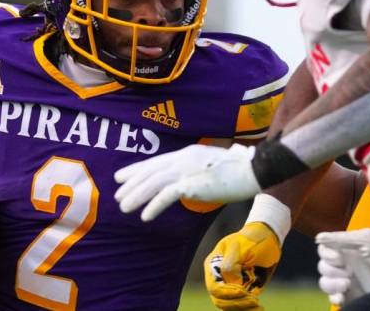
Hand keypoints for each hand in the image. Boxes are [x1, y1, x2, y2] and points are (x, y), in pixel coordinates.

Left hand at [114, 144, 260, 220]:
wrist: (253, 170)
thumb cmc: (236, 169)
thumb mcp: (208, 166)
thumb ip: (193, 171)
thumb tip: (183, 183)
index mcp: (185, 154)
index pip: (155, 162)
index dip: (135, 169)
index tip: (120, 177)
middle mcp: (182, 159)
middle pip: (150, 172)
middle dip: (131, 184)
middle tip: (116, 195)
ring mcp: (186, 171)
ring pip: (153, 183)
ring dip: (136, 196)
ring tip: (123, 207)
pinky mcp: (193, 184)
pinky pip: (167, 196)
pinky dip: (154, 206)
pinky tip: (145, 216)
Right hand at [204, 222, 280, 310]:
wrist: (268, 238)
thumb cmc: (252, 239)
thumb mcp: (241, 247)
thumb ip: (230, 265)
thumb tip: (231, 284)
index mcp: (213, 265)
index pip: (214, 287)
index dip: (227, 293)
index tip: (244, 291)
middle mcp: (219, 278)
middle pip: (219, 300)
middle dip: (236, 303)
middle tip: (254, 300)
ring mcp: (230, 286)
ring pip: (229, 306)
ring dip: (243, 309)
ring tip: (258, 307)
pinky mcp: (243, 291)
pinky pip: (241, 307)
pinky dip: (248, 310)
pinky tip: (259, 309)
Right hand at [315, 229, 369, 305]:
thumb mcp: (367, 240)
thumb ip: (341, 238)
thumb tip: (318, 238)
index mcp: (347, 250)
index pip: (324, 250)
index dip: (326, 253)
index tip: (338, 257)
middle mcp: (346, 266)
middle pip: (323, 267)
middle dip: (331, 269)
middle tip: (347, 272)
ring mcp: (350, 283)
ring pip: (326, 283)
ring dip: (331, 284)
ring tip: (347, 284)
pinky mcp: (354, 297)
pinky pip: (335, 299)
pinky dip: (335, 298)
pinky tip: (342, 296)